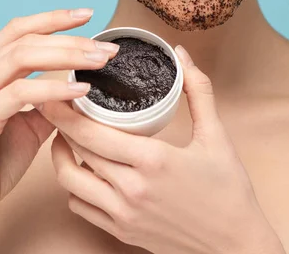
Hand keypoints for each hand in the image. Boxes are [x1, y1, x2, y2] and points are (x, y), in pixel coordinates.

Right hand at [0, 7, 118, 238]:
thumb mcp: (29, 123)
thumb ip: (48, 101)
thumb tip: (77, 84)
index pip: (19, 30)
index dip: (53, 18)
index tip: (87, 15)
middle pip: (26, 39)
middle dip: (70, 39)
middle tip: (105, 48)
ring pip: (21, 56)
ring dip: (67, 55)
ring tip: (99, 62)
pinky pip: (19, 94)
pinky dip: (53, 88)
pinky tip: (81, 90)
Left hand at [38, 44, 284, 253]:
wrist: (236, 245)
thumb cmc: (228, 191)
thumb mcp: (216, 135)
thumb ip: (198, 90)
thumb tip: (181, 54)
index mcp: (152, 161)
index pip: (92, 134)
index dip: (66, 113)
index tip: (52, 94)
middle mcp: (130, 190)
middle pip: (77, 153)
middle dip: (61, 127)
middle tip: (58, 106)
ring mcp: (123, 215)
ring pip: (71, 183)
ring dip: (63, 157)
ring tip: (67, 136)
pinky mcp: (122, 232)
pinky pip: (82, 206)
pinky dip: (75, 185)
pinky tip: (86, 169)